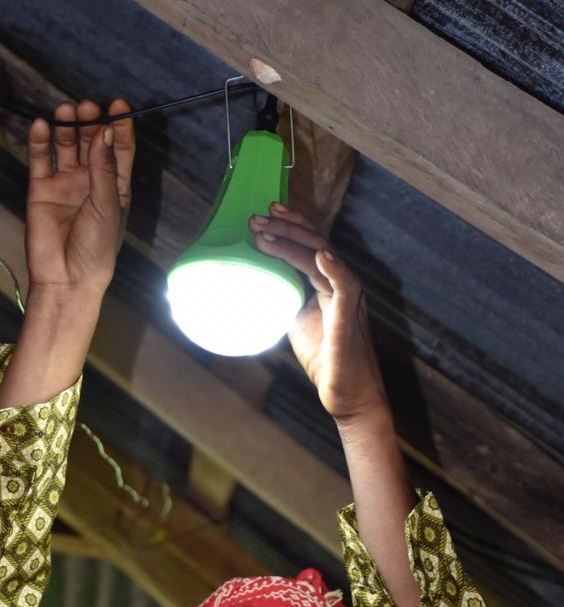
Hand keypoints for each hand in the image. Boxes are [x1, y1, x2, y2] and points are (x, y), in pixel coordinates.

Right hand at [25, 98, 134, 296]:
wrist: (66, 278)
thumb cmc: (96, 249)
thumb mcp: (108, 206)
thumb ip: (104, 168)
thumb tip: (104, 132)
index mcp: (115, 186)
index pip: (119, 149)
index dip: (120, 126)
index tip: (119, 104)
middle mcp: (90, 181)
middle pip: (92, 142)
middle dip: (91, 122)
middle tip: (88, 106)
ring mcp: (65, 184)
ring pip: (66, 146)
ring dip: (67, 127)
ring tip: (66, 110)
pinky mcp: (41, 189)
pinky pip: (41, 160)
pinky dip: (40, 141)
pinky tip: (41, 125)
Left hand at [249, 204, 386, 421]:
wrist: (348, 395)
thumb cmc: (325, 358)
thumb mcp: (296, 321)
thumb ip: (285, 298)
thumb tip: (258, 282)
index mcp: (329, 283)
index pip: (312, 244)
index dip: (292, 225)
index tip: (267, 210)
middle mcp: (341, 284)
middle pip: (316, 242)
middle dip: (285, 227)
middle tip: (256, 218)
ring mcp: (348, 299)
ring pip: (323, 258)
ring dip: (293, 243)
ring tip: (264, 234)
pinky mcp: (351, 318)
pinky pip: (346, 287)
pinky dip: (335, 269)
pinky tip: (321, 256)